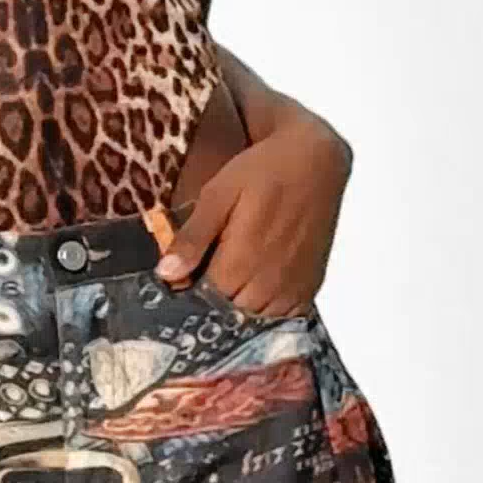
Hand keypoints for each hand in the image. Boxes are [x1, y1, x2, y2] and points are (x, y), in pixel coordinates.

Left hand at [154, 110, 350, 315]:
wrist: (316, 162)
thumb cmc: (264, 171)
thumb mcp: (218, 195)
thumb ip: (193, 237)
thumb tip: (166, 273)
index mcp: (240, 263)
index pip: (202, 302)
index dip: (189, 292)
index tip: (185, 277)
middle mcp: (269, 283)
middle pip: (229, 316)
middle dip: (215, 301)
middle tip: (210, 270)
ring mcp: (293, 288)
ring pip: (256, 320)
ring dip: (241, 306)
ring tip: (235, 275)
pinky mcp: (309, 287)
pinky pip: (283, 316)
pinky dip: (268, 308)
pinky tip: (259, 283)